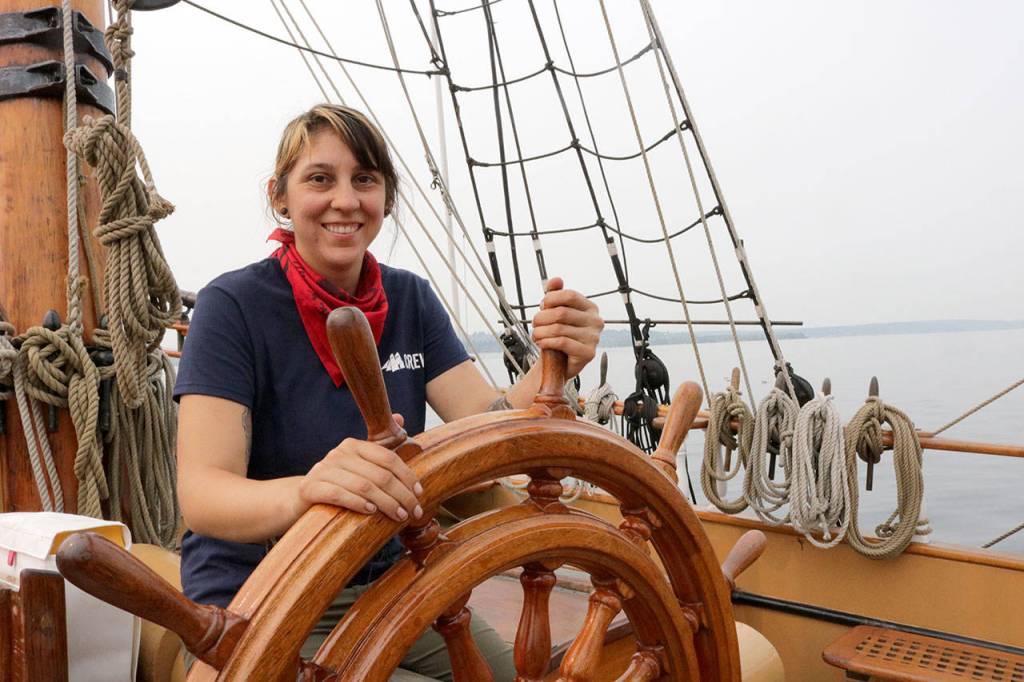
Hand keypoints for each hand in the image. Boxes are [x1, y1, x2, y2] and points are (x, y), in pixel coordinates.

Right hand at [295, 414, 422, 522]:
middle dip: (402, 495)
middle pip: (380, 475)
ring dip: (386, 503)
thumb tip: (401, 418)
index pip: (389, 458)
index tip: (420, 494)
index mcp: (354, 446)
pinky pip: (339, 495)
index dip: (408, 476)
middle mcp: (339, 454)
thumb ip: (380, 450)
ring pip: (363, 486)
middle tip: (414, 512)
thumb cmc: (338, 483)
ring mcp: (323, 470)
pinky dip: (358, 503)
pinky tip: (371, 512)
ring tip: (399, 516)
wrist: (301, 499)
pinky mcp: (310, 488)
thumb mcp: (358, 465)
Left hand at [531, 277, 602, 377]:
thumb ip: (555, 294)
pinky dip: (547, 342)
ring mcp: (594, 338)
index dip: (551, 299)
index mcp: (590, 308)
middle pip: (561, 312)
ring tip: (536, 335)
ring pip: (559, 328)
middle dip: (541, 318)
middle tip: (535, 325)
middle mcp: (596, 321)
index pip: (569, 295)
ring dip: (540, 332)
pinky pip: (562, 342)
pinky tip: (542, 343)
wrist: (559, 363)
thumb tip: (556, 280)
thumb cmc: (558, 335)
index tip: (542, 306)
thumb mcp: (555, 312)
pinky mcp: (588, 353)